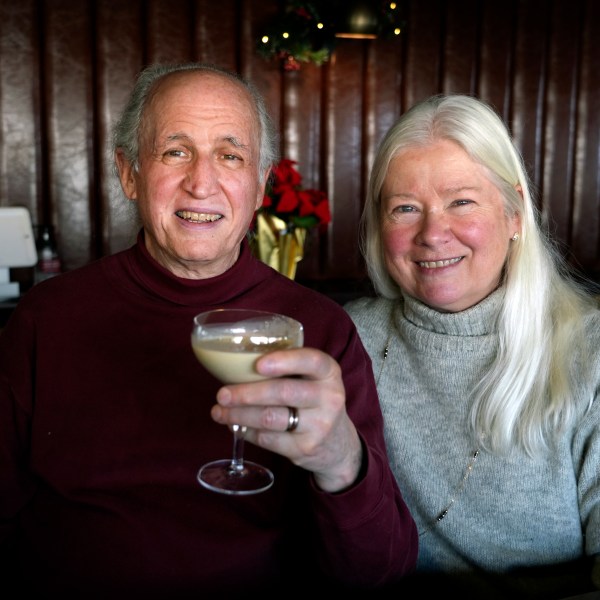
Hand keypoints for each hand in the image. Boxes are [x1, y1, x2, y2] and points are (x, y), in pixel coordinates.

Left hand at [210, 347, 362, 492]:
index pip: (311, 361)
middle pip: (283, 392)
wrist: (338, 444)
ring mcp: (319, 426)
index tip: (258, 364)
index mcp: (329, 373)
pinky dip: (246, 431)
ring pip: (270, 418)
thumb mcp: (314, 380)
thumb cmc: (314, 401)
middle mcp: (329, 397)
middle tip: (222, 394)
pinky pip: (267, 439)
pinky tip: (235, 426)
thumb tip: (235, 366)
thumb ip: (288, 370)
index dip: (284, 360)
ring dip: (239, 415)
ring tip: (219, 411)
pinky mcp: (305, 449)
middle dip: (247, 393)